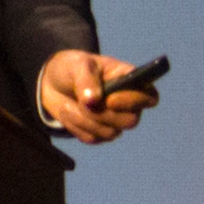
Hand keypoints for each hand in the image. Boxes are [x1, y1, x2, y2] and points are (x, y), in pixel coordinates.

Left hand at [39, 49, 158, 143]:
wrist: (52, 84)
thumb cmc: (72, 68)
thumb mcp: (77, 65)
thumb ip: (86, 79)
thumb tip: (93, 101)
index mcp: (130, 81)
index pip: (150, 97)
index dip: (134, 102)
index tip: (109, 100)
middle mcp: (128, 103)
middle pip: (131, 121)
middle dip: (103, 115)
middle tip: (82, 103)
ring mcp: (115, 120)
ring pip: (110, 133)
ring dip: (84, 120)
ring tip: (69, 104)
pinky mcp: (100, 133)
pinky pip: (93, 138)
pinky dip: (76, 126)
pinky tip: (69, 112)